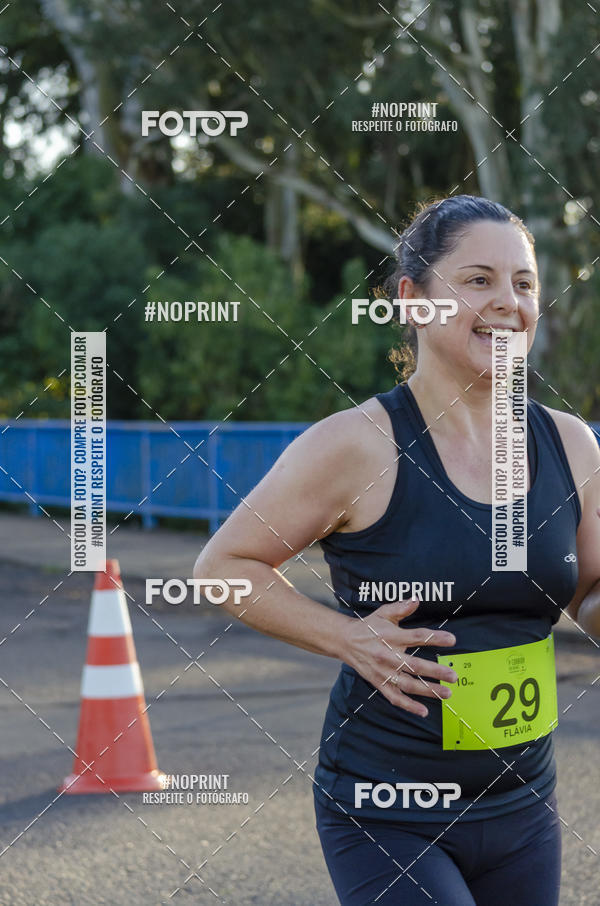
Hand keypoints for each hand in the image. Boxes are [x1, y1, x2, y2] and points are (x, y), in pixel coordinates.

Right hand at [339, 599, 457, 716]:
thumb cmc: (368, 627)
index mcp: (391, 636)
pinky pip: (395, 697)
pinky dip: (409, 705)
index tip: (452, 640)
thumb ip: (401, 608)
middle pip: (414, 665)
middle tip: (453, 676)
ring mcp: (383, 672)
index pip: (417, 637)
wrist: (345, 641)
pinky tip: (423, 711)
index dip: (435, 638)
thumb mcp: (383, 613)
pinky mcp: (379, 683)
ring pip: (407, 684)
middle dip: (435, 672)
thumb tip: (416, 600)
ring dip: (428, 691)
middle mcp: (388, 656)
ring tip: (446, 693)